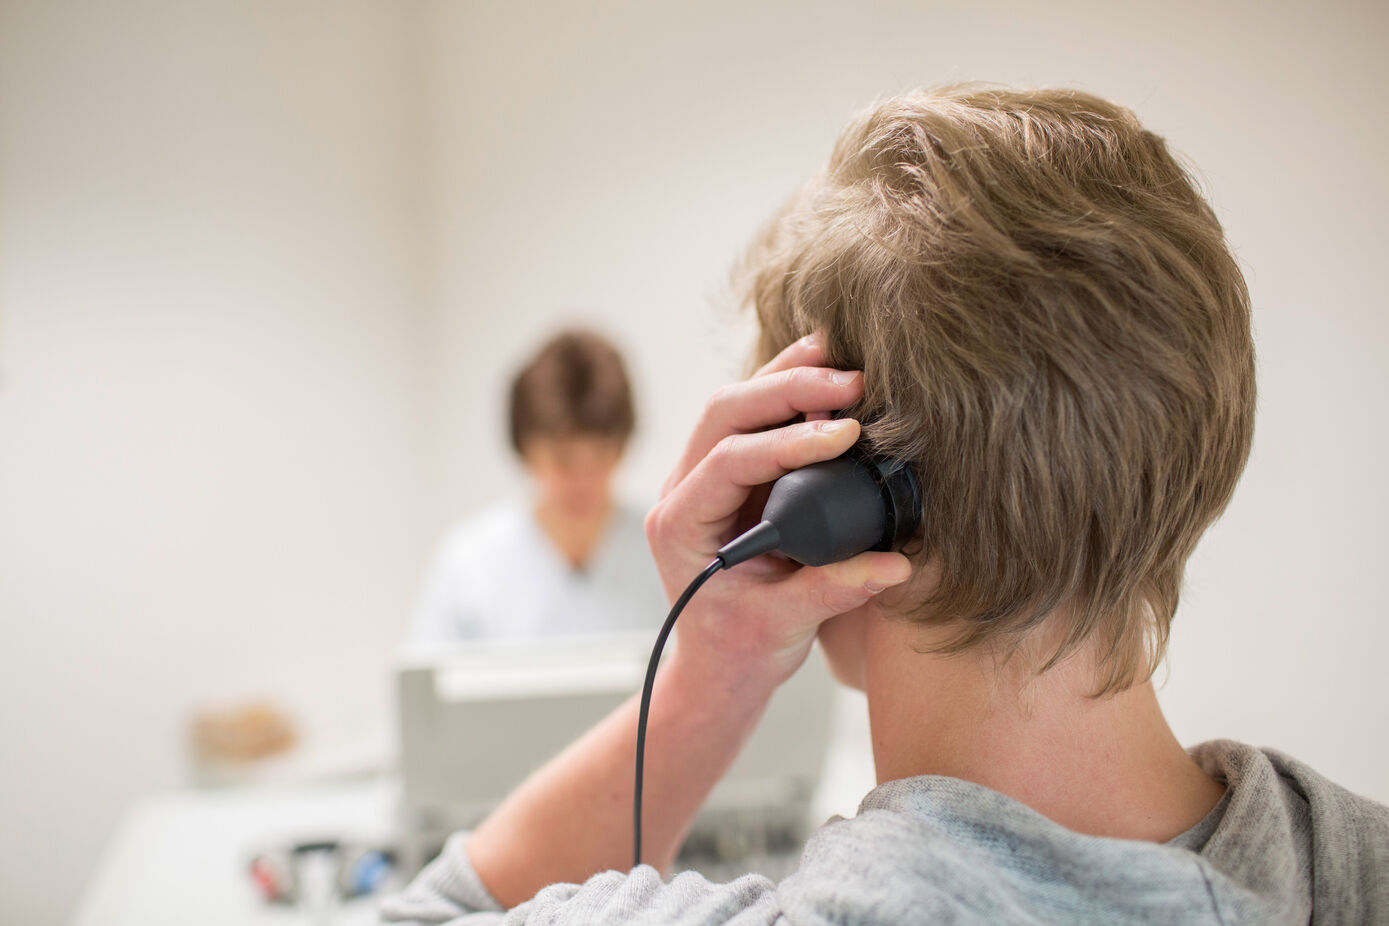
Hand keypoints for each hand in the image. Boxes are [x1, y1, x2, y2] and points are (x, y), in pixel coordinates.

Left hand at [645, 334, 912, 692]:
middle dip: (788, 388)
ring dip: (789, 377)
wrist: (720, 666)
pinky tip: (830, 376)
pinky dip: (791, 392)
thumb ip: (834, 590)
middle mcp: (682, 489)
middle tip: (853, 383)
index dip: (788, 442)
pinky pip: (756, 418)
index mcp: (681, 525)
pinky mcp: (732, 474)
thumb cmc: (739, 649)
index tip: (844, 435)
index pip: (729, 461)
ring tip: (845, 362)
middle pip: (726, 412)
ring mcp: (703, 476)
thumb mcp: (784, 625)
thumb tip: (894, 564)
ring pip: (737, 403)